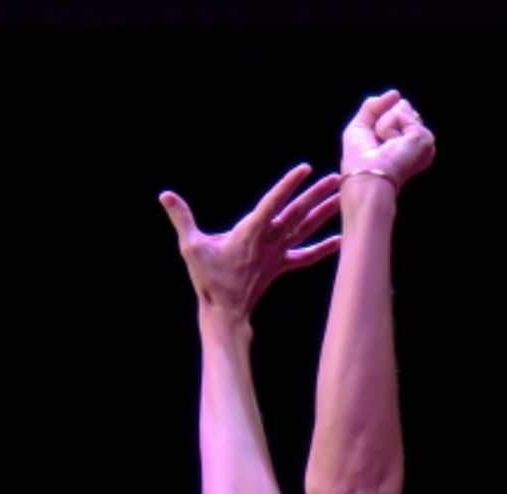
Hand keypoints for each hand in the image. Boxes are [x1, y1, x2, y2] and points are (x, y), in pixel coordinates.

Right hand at [160, 164, 340, 319]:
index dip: (288, 184)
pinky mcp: (280, 266)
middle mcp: (269, 240)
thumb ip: (182, 219)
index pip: (272, 202)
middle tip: (338, 177)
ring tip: (341, 196)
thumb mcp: (191, 247)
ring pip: (305, 229)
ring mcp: (277, 253)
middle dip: (316, 194)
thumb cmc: (208, 280)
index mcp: (250, 231)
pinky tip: (340, 240)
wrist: (225, 312)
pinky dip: (323, 248)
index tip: (305, 169)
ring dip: (324, 212)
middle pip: (297, 212)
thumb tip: (164, 196)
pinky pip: (305, 256)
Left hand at [341, 90, 434, 188]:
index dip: (380, 123)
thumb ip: (373, 106)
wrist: (366, 179)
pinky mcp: (424, 138)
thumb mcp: (360, 128)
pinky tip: (389, 145)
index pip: (396, 113)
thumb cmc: (359, 164)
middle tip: (378, 147)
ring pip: (401, 110)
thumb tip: (395, 93)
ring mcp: (422, 141)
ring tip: (383, 147)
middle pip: (400, 108)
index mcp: (404, 144)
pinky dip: (388, 127)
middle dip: (382, 122)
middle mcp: (416, 143)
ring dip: (384, 126)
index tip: (374, 146)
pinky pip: (401, 114)